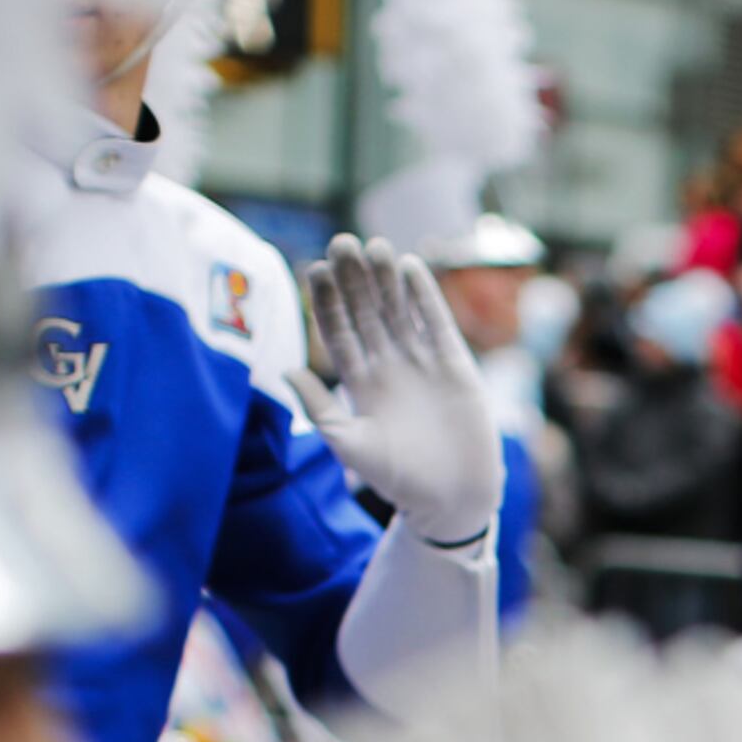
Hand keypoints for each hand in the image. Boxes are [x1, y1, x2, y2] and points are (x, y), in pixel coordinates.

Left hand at [289, 235, 502, 547]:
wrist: (455, 498)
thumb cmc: (401, 481)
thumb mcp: (351, 445)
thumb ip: (320, 408)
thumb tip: (286, 371)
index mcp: (359, 383)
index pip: (337, 332)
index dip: (326, 301)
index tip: (315, 269)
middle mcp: (388, 366)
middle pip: (366, 311)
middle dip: (353, 279)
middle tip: (341, 243)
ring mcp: (421, 363)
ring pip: (398, 310)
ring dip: (385, 278)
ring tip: (374, 245)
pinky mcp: (454, 365)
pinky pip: (436, 322)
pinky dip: (423, 296)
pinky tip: (410, 267)